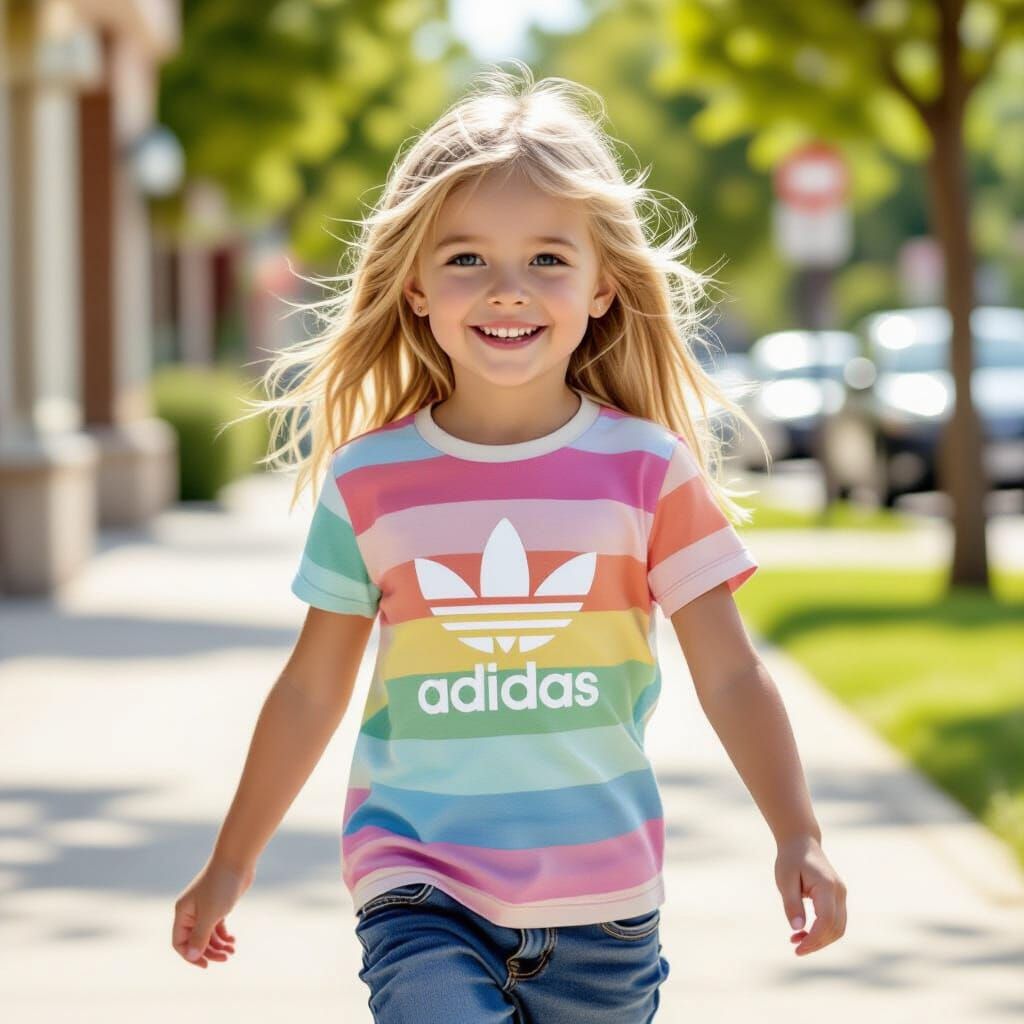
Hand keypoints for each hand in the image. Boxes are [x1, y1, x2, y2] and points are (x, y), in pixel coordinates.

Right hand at [172, 857, 253, 967]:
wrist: (237, 860)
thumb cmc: (221, 886)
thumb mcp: (210, 914)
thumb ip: (200, 937)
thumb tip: (191, 957)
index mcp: (183, 913)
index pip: (179, 943)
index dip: (190, 956)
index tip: (206, 964)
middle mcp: (191, 912)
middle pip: (195, 941)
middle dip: (209, 952)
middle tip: (226, 958)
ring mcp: (204, 909)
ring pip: (207, 935)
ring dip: (218, 946)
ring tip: (232, 951)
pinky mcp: (218, 905)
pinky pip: (217, 927)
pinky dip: (223, 936)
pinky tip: (233, 941)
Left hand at [775, 834, 845, 955]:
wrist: (801, 842)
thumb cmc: (791, 859)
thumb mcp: (785, 880)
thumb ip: (792, 904)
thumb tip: (797, 929)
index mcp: (827, 886)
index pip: (826, 920)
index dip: (814, 939)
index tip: (797, 949)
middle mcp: (839, 891)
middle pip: (836, 928)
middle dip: (817, 943)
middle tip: (796, 948)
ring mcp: (841, 895)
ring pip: (839, 928)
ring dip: (820, 939)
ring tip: (797, 941)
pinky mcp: (838, 897)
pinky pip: (835, 921)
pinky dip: (823, 931)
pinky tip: (804, 932)